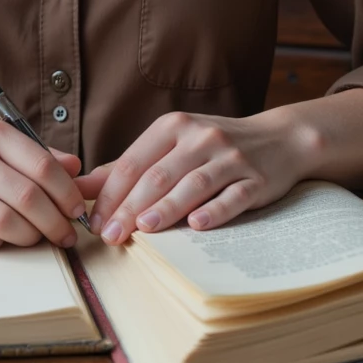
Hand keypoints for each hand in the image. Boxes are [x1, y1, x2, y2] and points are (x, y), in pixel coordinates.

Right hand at [0, 117, 86, 251]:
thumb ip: (36, 154)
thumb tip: (77, 169)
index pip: (43, 165)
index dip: (67, 193)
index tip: (78, 211)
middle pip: (28, 197)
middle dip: (55, 222)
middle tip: (66, 235)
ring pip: (5, 221)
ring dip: (30, 237)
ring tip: (38, 239)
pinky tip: (3, 240)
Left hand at [75, 108, 318, 243]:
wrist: (279, 139)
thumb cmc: (214, 147)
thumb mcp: (173, 144)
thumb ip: (132, 165)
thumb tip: (84, 188)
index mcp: (174, 126)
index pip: (134, 161)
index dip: (111, 193)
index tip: (95, 222)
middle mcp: (200, 137)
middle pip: (159, 175)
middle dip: (131, 207)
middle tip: (111, 236)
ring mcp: (230, 157)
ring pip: (192, 184)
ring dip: (166, 208)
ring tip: (144, 229)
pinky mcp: (255, 179)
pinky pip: (233, 197)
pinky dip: (215, 210)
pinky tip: (197, 224)